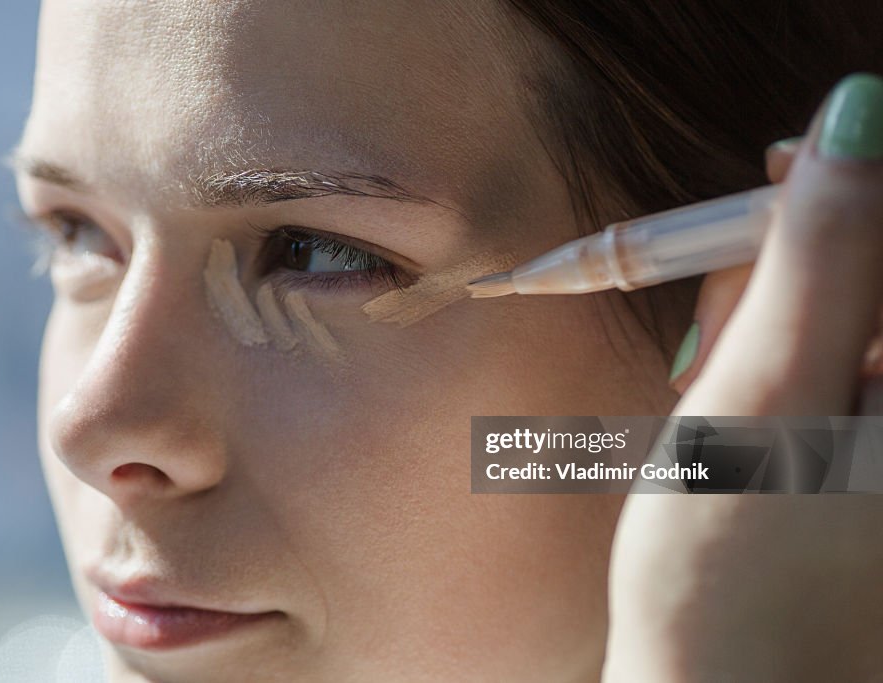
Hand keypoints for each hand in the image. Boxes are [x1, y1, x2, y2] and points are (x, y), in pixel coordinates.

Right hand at [603, 73, 882, 682]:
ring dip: (762, 330)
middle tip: (716, 336)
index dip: (842, 198)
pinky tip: (726, 414)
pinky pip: (819, 377)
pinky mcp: (855, 464)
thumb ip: (821, 254)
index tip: (766, 185)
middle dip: (785, 281)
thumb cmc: (728, 564)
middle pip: (868, 284)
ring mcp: (881, 444)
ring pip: (834, 326)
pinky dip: (764, 374)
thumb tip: (857, 114)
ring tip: (708, 394)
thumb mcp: (768, 391)